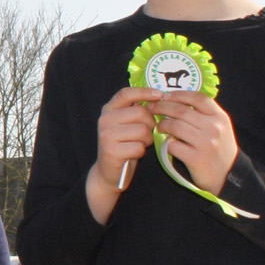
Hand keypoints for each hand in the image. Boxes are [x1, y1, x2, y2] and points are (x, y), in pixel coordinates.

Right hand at [86, 87, 159, 222]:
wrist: (108, 171)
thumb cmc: (123, 145)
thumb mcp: (126, 124)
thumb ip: (136, 111)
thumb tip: (159, 98)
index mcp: (109, 109)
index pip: (126, 93)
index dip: (144, 92)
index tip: (159, 95)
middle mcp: (105, 120)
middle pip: (140, 112)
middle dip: (150, 124)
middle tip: (146, 133)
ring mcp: (106, 135)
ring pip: (142, 130)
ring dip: (147, 139)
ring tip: (140, 144)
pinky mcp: (111, 151)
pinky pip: (139, 147)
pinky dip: (141, 151)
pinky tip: (133, 153)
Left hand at [150, 91, 237, 195]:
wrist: (228, 175)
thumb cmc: (219, 148)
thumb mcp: (219, 127)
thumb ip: (204, 114)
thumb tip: (176, 101)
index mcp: (220, 117)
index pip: (198, 98)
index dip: (179, 95)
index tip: (166, 96)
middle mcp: (213, 127)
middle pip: (182, 111)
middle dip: (162, 107)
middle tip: (152, 107)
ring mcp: (205, 143)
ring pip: (175, 126)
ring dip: (162, 125)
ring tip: (160, 126)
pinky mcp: (195, 158)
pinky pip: (173, 145)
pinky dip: (166, 143)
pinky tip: (166, 143)